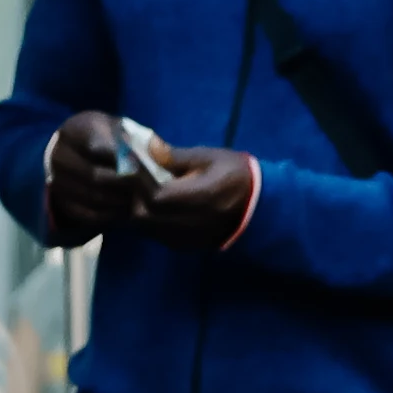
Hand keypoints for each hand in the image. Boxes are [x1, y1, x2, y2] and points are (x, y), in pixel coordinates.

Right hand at [39, 111, 150, 243]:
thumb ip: (144, 141)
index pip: (98, 146)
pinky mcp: (60, 201)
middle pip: (95, 176)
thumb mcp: (122, 129)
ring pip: (92, 197)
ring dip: (119, 202)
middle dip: (124, 185)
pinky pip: (86, 214)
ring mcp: (56, 179)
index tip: (140, 167)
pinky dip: (108, 215)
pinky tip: (123, 209)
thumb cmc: (107, 137)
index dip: (122, 159)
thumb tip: (165, 155)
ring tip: (137, 199)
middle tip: (144, 189)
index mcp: (77, 129)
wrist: (75, 151)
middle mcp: (60, 154)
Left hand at [119, 136, 260, 253]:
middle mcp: (190, 224)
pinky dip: (148, 219)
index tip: (133, 163)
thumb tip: (148, 146)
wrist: (260, 208)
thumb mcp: (210, 158)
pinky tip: (152, 204)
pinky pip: (155, 234)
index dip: (139, 181)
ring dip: (137, 208)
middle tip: (132, 177)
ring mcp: (186, 239)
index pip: (155, 196)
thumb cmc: (237, 175)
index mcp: (200, 199)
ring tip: (140, 189)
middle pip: (143, 216)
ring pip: (145, 228)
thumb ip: (176, 156)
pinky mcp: (185, 246)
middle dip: (133, 196)